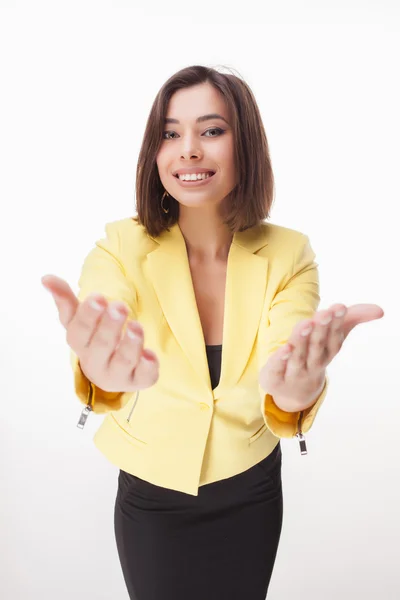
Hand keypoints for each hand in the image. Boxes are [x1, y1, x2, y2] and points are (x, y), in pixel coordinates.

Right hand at [41, 274, 158, 392]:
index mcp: (80, 343)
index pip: (80, 330)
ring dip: (130, 344)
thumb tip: (46, 278)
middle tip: (120, 307)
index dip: (89, 315)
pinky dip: (147, 367)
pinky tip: (151, 354)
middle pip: (101, 345)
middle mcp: (96, 362)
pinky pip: (144, 376)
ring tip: (136, 325)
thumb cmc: (94, 338)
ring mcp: (118, 373)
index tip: (98, 297)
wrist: (112, 371)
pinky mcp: (139, 380)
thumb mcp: (79, 319)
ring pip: (123, 361)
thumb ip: (66, 300)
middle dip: (110, 326)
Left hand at [259, 303, 383, 410]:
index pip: (334, 338)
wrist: (294, 393)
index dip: (336, 323)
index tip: (339, 306)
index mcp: (326, 352)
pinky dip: (280, 360)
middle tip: (324, 313)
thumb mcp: (333, 336)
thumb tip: (380, 310)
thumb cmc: (315, 356)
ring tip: (306, 324)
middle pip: (317, 346)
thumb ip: (352, 319)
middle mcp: (312, 363)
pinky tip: (283, 349)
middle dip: (321, 330)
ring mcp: (294, 372)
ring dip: (301, 340)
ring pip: (298, 356)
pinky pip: (277, 369)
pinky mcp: (274, 377)